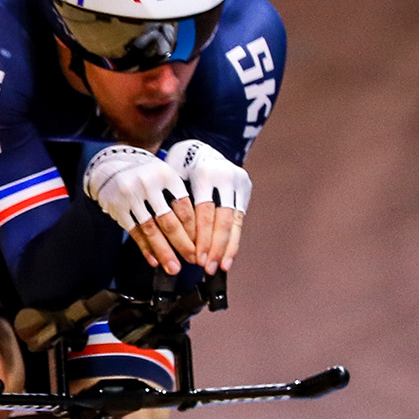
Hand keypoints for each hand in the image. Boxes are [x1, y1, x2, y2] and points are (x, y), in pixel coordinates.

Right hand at [84, 145, 198, 273]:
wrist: (112, 165)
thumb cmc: (147, 174)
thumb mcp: (165, 176)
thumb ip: (179, 197)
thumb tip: (198, 233)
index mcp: (166, 175)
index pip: (184, 207)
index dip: (194, 230)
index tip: (201, 247)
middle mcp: (148, 185)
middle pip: (169, 221)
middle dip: (182, 244)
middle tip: (193, 260)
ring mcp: (130, 197)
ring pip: (151, 230)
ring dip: (164, 252)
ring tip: (173, 268)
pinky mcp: (117, 209)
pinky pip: (134, 232)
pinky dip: (145, 248)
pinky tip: (154, 260)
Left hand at [165, 139, 249, 272]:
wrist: (197, 149)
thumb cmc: (177, 171)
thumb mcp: (173, 183)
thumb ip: (176, 208)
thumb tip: (173, 245)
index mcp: (204, 175)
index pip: (204, 213)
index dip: (202, 238)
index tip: (196, 260)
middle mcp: (225, 177)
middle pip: (222, 219)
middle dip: (215, 247)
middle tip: (208, 268)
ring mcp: (238, 182)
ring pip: (234, 221)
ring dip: (227, 248)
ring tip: (220, 267)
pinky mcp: (245, 188)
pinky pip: (240, 219)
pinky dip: (234, 240)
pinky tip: (228, 258)